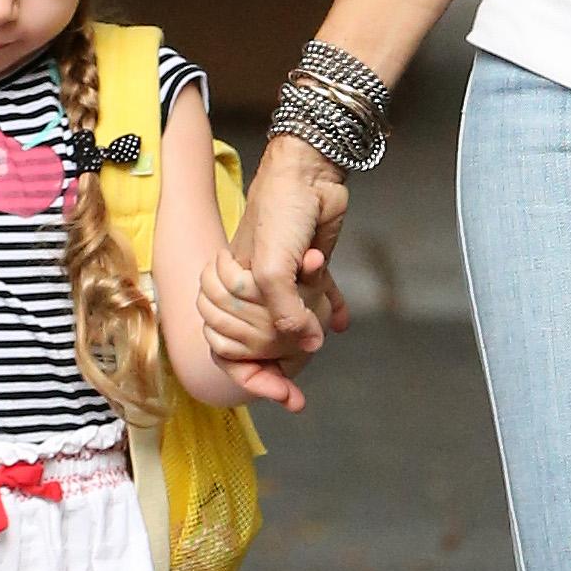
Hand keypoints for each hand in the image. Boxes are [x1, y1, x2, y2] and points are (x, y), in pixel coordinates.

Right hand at [203, 138, 351, 387]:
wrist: (308, 173)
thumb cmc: (278, 215)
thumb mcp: (272, 271)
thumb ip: (286, 313)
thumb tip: (310, 344)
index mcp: (228, 292)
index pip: (230, 352)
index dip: (255, 378)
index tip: (285, 397)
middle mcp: (250, 290)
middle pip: (262, 343)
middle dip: (284, 356)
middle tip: (303, 373)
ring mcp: (281, 279)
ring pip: (294, 323)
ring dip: (309, 327)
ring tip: (324, 329)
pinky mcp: (309, 268)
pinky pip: (320, 298)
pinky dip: (332, 309)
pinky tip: (343, 321)